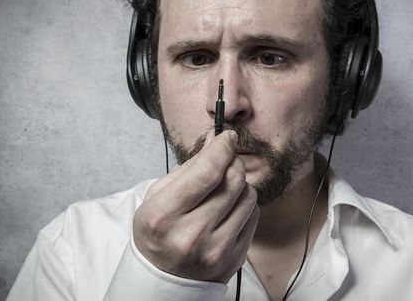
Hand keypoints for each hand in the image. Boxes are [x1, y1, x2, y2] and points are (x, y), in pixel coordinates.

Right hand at [133, 129, 259, 282]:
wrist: (164, 275)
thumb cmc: (159, 230)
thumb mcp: (160, 195)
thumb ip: (190, 166)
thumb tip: (217, 138)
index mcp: (164, 216)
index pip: (206, 172)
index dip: (222, 148)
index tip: (228, 136)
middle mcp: (191, 235)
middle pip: (232, 180)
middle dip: (233, 161)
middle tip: (227, 158)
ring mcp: (216, 250)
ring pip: (248, 195)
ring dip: (239, 184)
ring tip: (223, 189)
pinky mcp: (235, 257)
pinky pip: (253, 215)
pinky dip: (243, 204)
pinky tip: (228, 208)